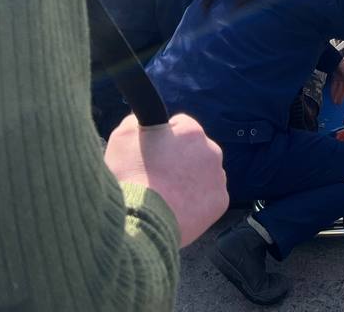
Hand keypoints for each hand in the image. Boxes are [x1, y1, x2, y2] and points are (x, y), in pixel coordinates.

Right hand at [105, 113, 228, 246]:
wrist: (142, 221)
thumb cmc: (130, 178)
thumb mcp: (122, 138)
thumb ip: (136, 122)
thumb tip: (141, 121)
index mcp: (190, 131)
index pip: (180, 125)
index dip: (164, 139)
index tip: (154, 153)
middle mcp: (211, 150)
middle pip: (195, 150)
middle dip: (180, 160)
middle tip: (159, 177)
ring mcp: (218, 177)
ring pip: (204, 173)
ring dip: (191, 180)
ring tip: (167, 196)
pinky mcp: (221, 202)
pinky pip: (209, 197)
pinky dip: (197, 202)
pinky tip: (178, 209)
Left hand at [330, 58, 343, 104]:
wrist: (336, 62)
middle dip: (343, 97)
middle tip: (341, 104)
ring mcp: (342, 78)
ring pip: (340, 89)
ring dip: (338, 95)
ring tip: (336, 103)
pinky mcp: (336, 77)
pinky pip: (335, 86)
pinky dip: (334, 91)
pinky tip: (332, 96)